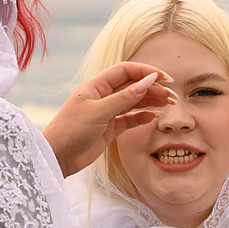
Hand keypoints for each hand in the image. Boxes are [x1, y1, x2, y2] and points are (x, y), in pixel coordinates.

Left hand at [42, 62, 174, 177]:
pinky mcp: (109, 128)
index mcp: (97, 85)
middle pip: (133, 86)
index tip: (164, 78)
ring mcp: (107, 112)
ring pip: (134, 102)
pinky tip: (154, 117)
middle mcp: (103, 96)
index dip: (146, 72)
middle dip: (153, 88)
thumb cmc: (71, 130)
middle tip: (171, 96)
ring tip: (168, 105)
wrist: (57, 156)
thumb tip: (148, 81)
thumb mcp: (98, 112)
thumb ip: (124, 98)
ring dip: (151, 102)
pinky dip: (142, 117)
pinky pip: (130, 119)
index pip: (126, 71)